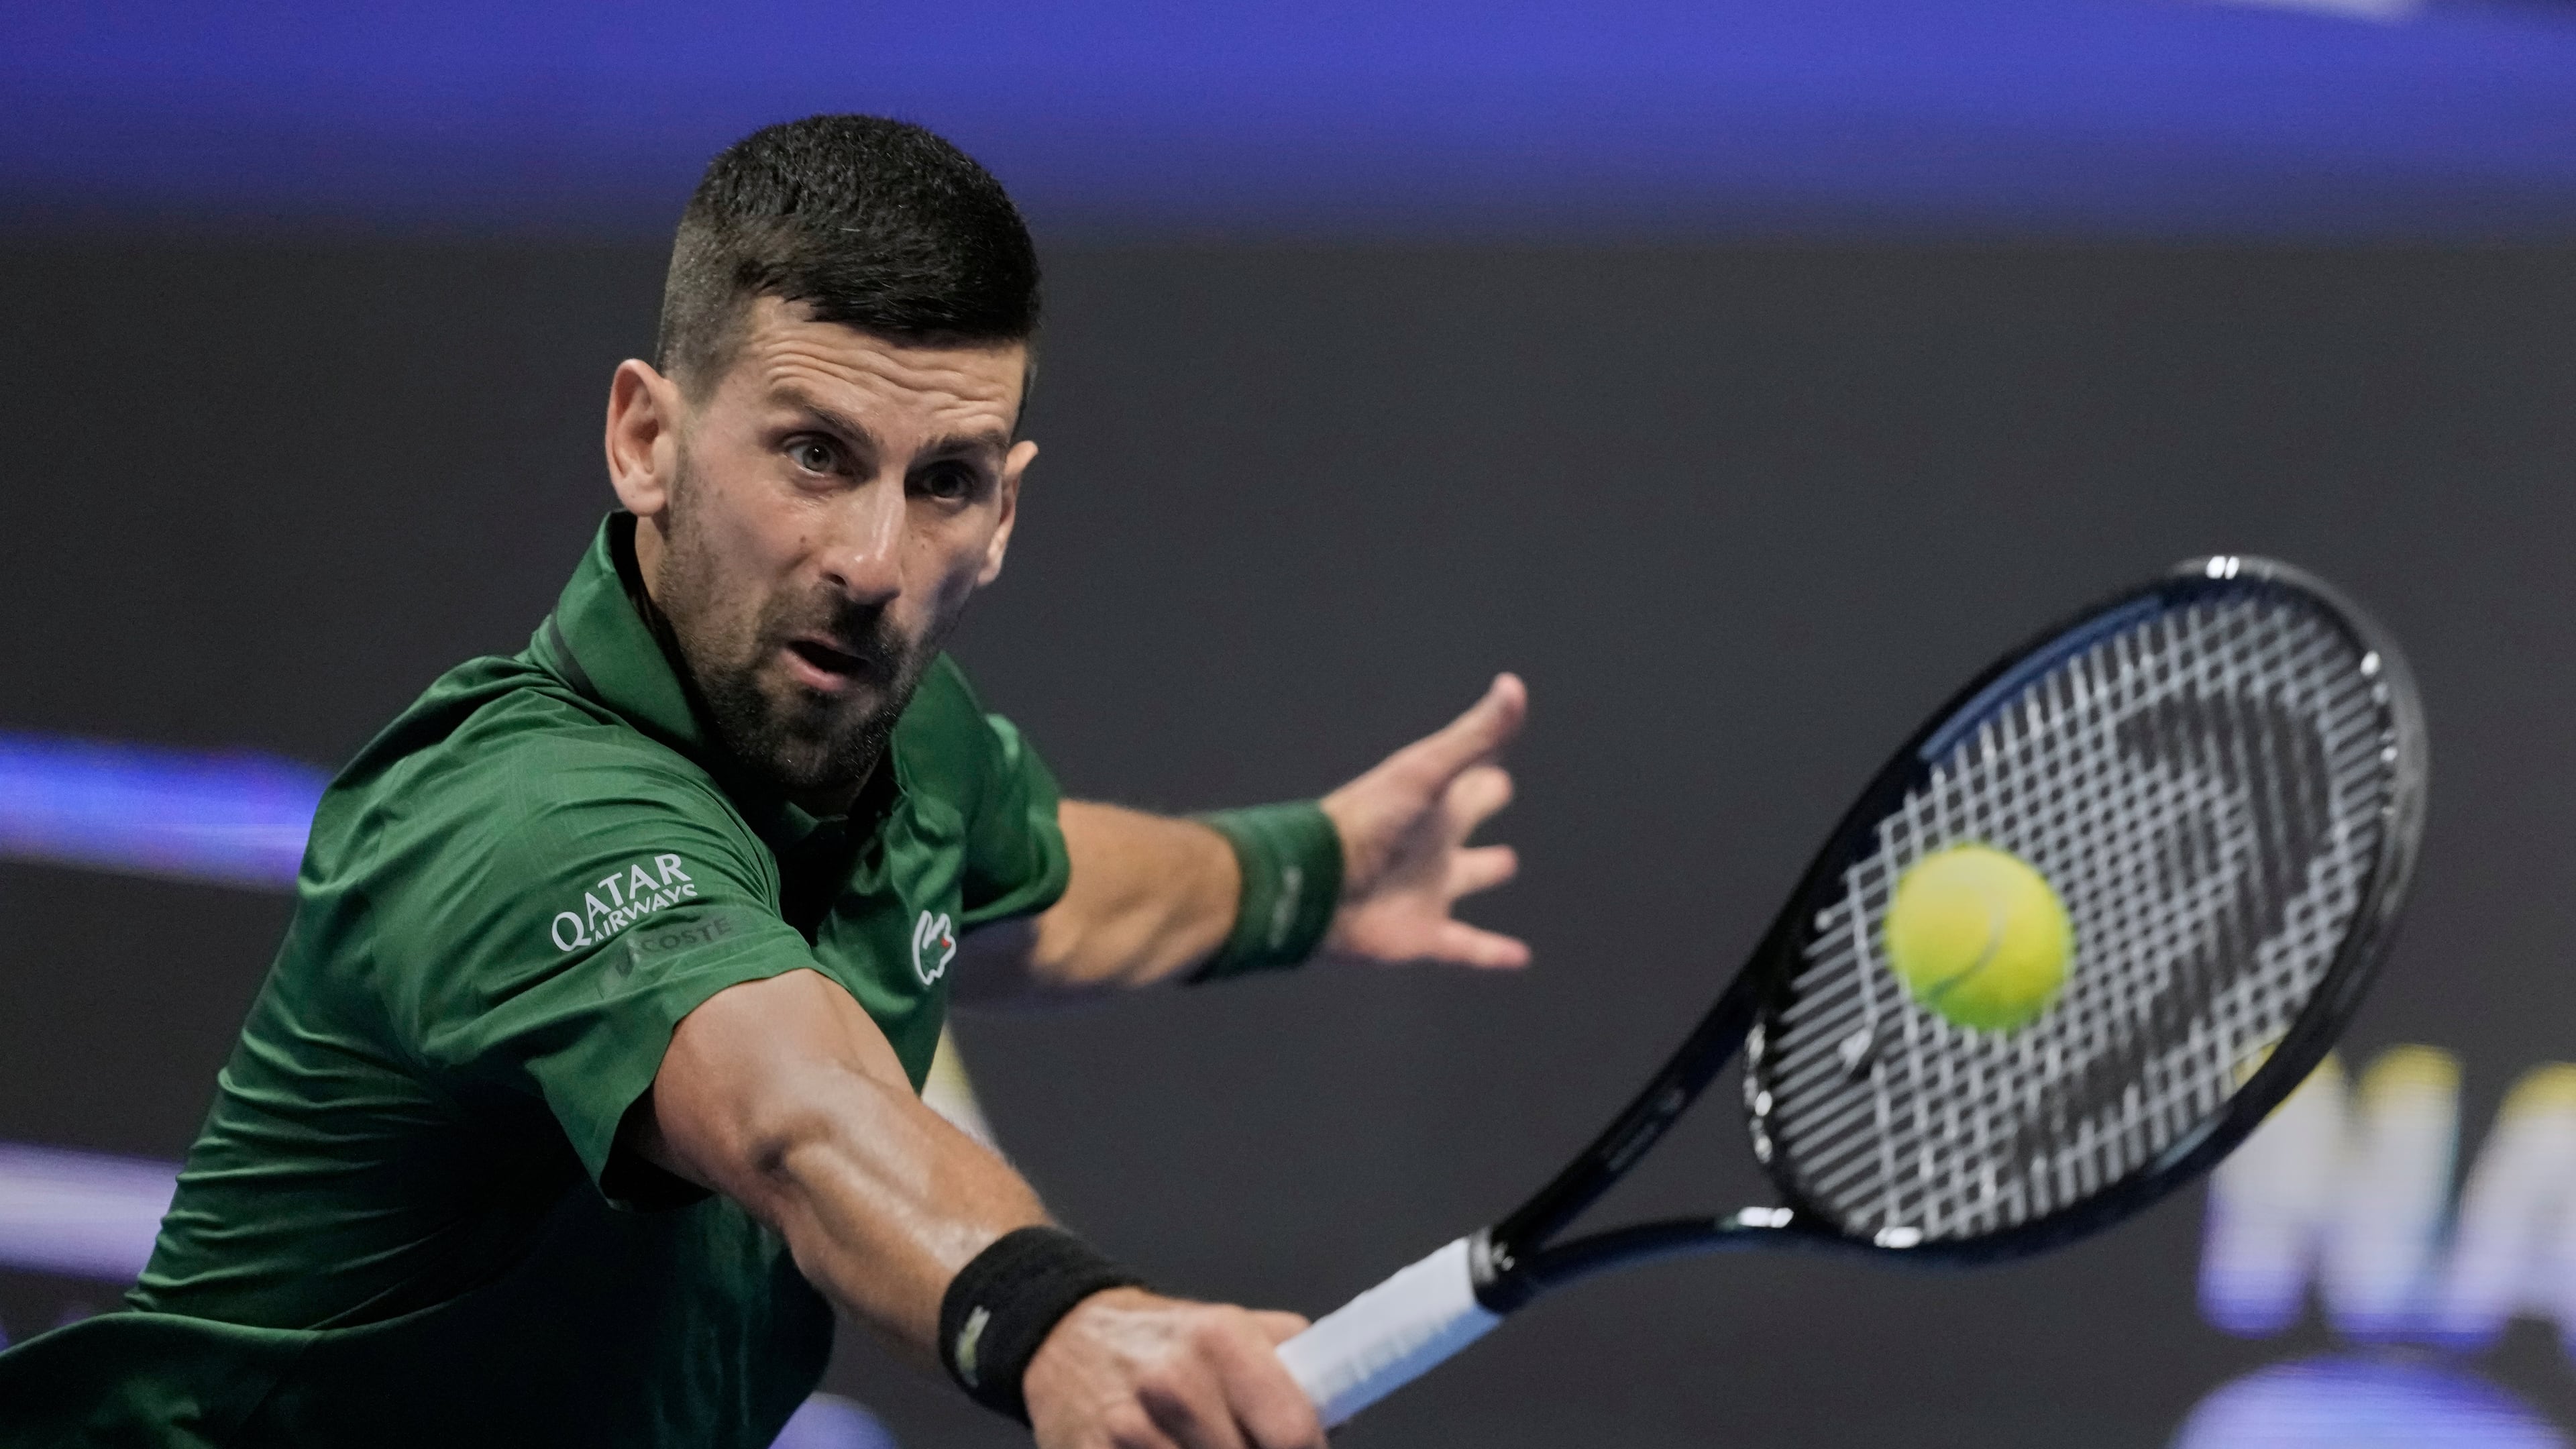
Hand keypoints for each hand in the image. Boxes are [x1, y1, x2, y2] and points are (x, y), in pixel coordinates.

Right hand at [1023, 1288, 1322, 1448]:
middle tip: (1247, 1446)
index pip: (1293, 1433)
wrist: (1066, 1338)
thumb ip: (1296, 1362)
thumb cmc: (1164, 1341)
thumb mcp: (1235, 1326)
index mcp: (1222, 1341)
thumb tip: (1343, 1415)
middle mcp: (1175, 1383)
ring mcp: (1129, 1429)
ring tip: (1201, 1446)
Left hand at [1319, 673, 1529, 969]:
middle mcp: (1432, 841)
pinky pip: (1467, 945)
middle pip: (1465, 816)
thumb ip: (1475, 736)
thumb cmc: (1368, 821)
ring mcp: (1428, 887)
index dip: (1486, 756)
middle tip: (1498, 789)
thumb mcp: (1427, 773)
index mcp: (1434, 803)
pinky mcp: (1424, 933)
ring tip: (1507, 863)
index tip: (1500, 743)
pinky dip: (1493, 952)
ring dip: (1486, 869)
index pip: (1469, 771)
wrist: (1318, 885)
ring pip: (1466, 876)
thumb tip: (1513, 686)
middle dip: (1482, 802)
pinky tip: (1519, 958)